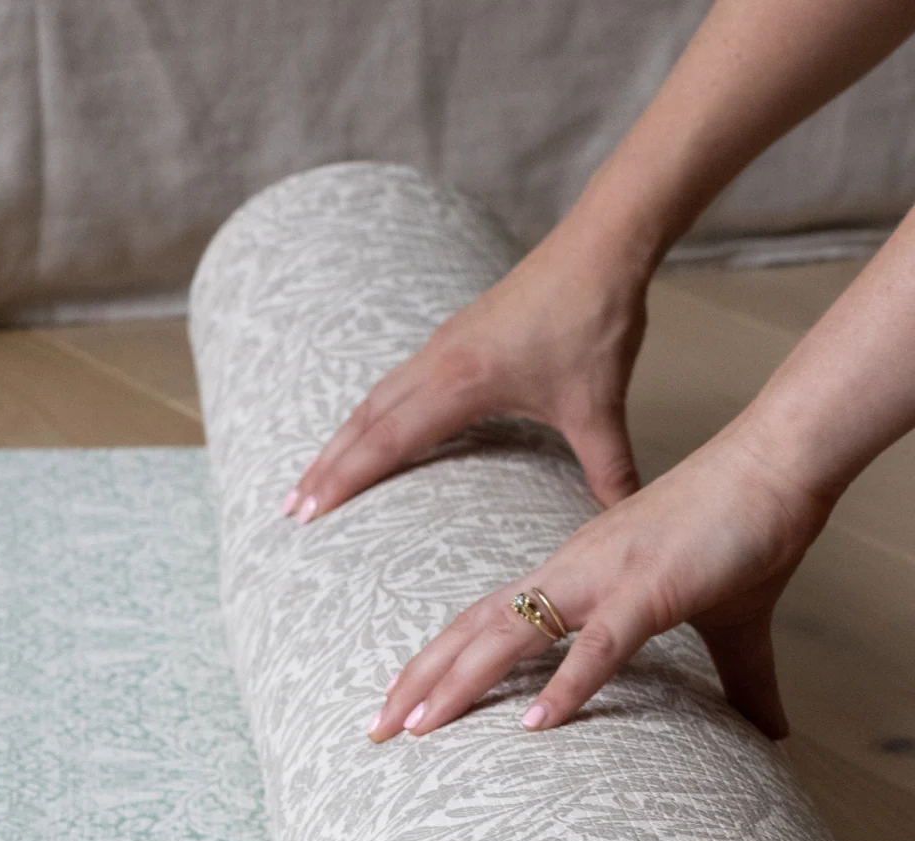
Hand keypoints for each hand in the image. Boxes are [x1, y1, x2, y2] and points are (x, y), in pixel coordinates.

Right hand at [283, 216, 653, 522]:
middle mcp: (438, 361)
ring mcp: (442, 345)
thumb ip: (608, 471)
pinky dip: (370, 414)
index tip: (310, 513)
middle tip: (289, 509)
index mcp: (461, 381)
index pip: (388, 439)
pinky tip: (367, 432)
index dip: (345, 479)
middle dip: (325, 468)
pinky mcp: (454, 337)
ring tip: (314, 478)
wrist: (603, 245)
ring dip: (341, 440)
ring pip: (374, 399)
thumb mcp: (601, 408)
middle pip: (363, 420)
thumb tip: (625, 522)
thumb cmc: (595, 319)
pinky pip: (395, 383)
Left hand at [366, 425, 835, 744]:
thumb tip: (770, 730)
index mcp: (575, 571)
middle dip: (420, 680)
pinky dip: (564, 686)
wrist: (785, 465)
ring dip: (461, 683)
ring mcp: (606, 578)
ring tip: (417, 730)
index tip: (400, 705)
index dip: (439, 661)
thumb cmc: (753, 533)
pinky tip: (533, 727)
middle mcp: (572, 570)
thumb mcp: (734, 624)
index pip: (487, 619)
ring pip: (512, 634)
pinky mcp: (652, 591)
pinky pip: (599, 646)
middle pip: (475, 628)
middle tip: (373, 731)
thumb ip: (742, 680)